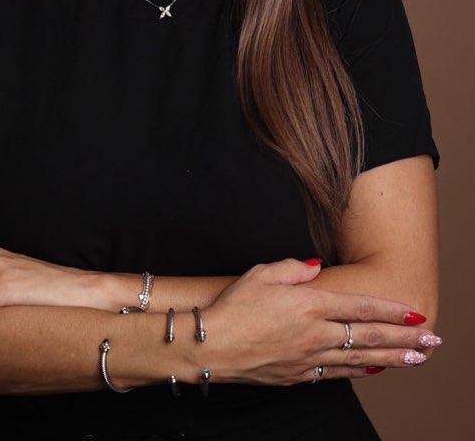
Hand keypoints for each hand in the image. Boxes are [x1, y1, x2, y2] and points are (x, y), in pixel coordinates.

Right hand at [202, 258, 441, 384]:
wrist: (211, 347)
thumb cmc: (233, 306)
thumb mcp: (261, 273)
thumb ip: (293, 269)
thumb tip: (316, 268)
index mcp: (309, 305)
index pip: (360, 307)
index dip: (391, 311)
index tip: (414, 313)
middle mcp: (315, 333)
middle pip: (369, 336)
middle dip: (404, 338)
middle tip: (431, 341)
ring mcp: (309, 358)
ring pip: (359, 359)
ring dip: (392, 358)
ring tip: (416, 359)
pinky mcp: (298, 375)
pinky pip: (337, 374)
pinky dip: (360, 372)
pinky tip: (375, 370)